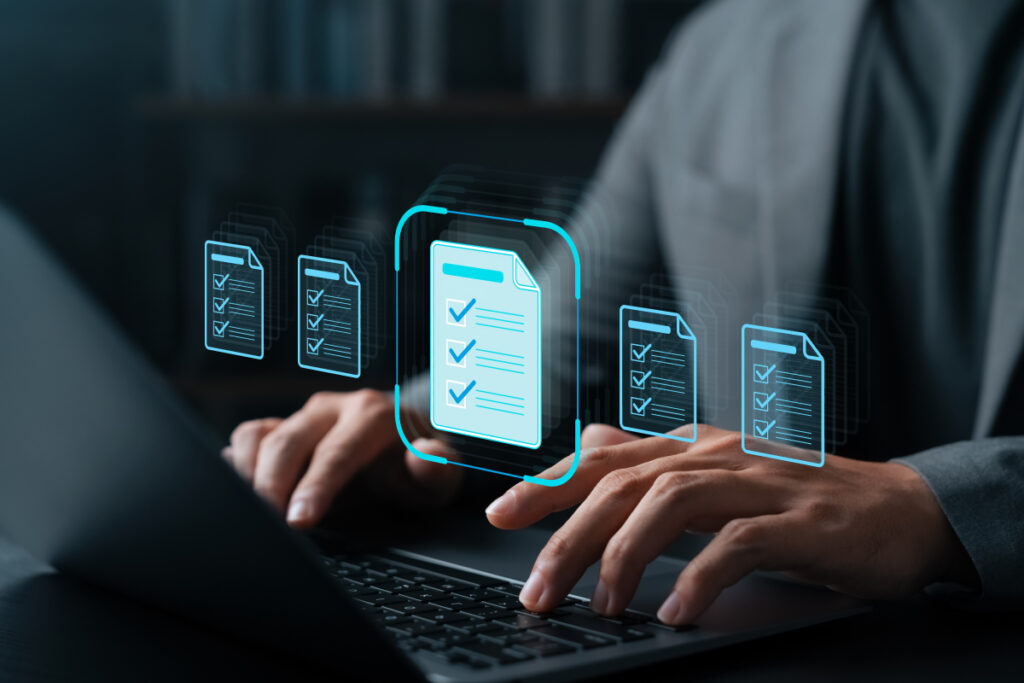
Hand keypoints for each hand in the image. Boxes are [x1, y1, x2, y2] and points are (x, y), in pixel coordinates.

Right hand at [223, 390, 460, 527]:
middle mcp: (333, 409)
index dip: (315, 487)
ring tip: (251, 515)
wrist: (405, 446)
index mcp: (373, 415)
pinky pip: (247, 437)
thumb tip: (425, 456)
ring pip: (259, 435)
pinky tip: (241, 494)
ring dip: (248, 476)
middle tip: (266, 528)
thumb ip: (437, 468)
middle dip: (272, 486)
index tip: (298, 521)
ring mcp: (303, 416)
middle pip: (289, 442)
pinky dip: (237, 464)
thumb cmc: (417, 467)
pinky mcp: (281, 426)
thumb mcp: (439, 474)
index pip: (337, 452)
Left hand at [486, 423, 972, 624]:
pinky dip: (699, 577)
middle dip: (567, 534)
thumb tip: (589, 448)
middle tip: (536, 587)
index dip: (548, 482)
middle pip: (624, 482)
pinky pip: (737, 543)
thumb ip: (655, 462)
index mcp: (693, 444)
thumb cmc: (801, 500)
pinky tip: (675, 610)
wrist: (903, 510)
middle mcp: (717, 453)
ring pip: (669, 501)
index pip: (603, 455)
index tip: (500, 515)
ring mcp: (759, 482)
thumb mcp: (719, 473)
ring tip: (599, 604)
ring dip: (623, 554)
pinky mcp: (799, 520)